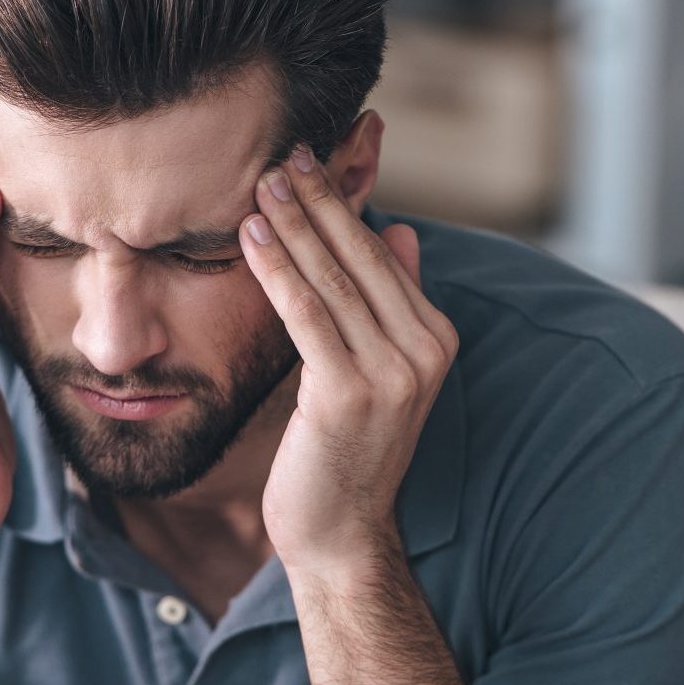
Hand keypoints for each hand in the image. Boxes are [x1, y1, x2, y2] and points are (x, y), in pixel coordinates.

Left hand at [239, 142, 458, 575]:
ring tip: (262, 180)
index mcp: (433, 338)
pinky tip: (250, 236)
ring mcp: (391, 372)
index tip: (310, 161)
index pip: (381, 255)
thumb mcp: (378, 371)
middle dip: (318, 201)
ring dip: (294, 225)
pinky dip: (278, 270)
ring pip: (333, 279)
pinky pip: (307, 315)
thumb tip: (401, 231)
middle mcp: (422, 350)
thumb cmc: (347, 450)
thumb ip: (392, 302)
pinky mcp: (348, 392)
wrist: (340, 532)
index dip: (342, 205)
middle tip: (284, 151)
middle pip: (360, 257)